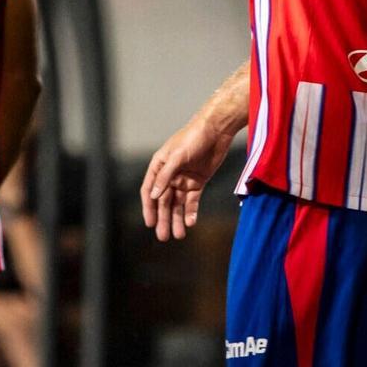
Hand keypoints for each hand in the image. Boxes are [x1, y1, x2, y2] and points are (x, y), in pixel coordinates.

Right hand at [140, 117, 233, 241]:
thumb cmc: (193, 137)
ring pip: (178, 204)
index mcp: (159, 166)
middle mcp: (169, 175)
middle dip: (163, 219)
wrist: (217, 130)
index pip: (149, 190)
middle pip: (164, 201)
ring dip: (177, 219)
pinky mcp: (198, 182)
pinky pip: (192, 201)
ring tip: (178, 235)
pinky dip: (191, 212)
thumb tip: (154, 196)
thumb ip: (166, 176)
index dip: (149, 208)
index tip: (150, 223)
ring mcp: (184, 179)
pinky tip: (191, 223)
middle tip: (163, 237)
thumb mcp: (177, 156)